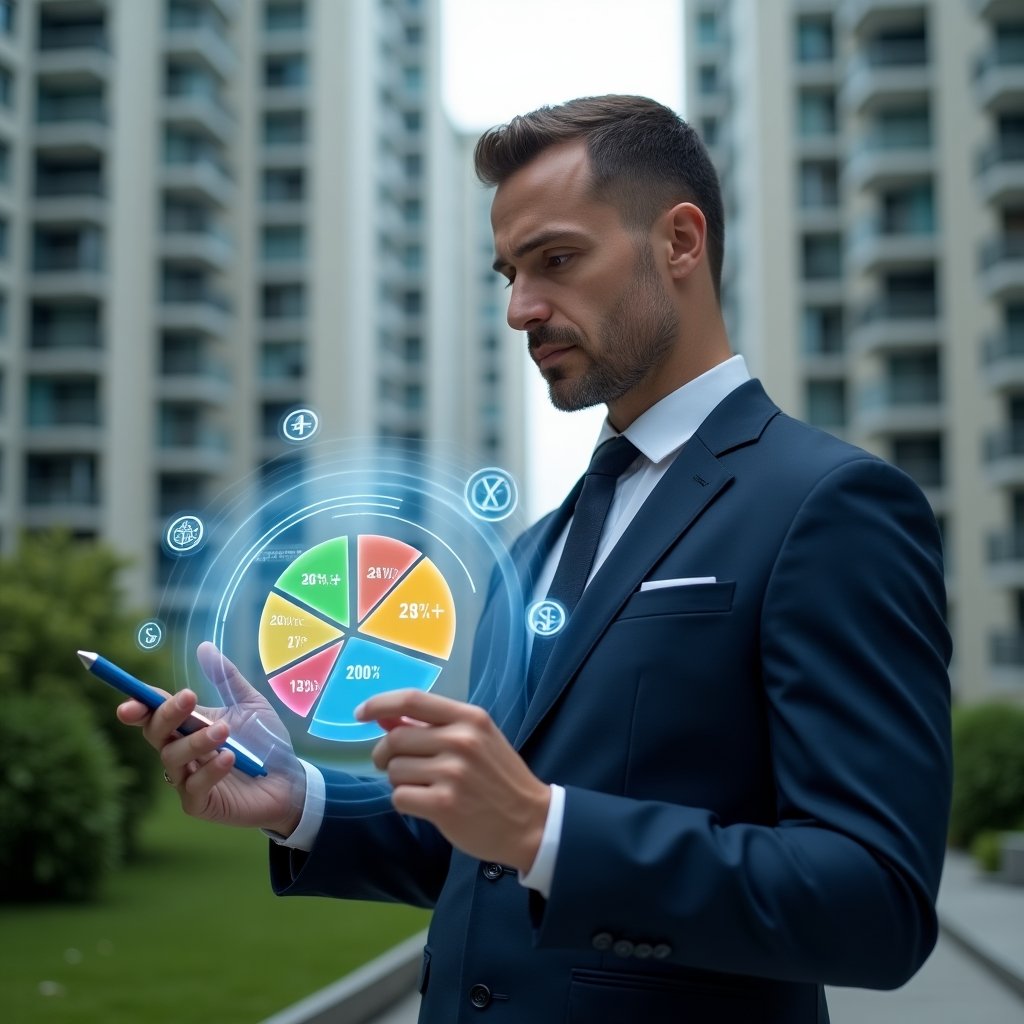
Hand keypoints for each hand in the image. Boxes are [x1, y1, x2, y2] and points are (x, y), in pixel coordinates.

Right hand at [116, 642, 304, 834]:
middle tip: (189, 698)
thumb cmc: (267, 741)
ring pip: (172, 759)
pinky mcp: (199, 803)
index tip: (131, 699)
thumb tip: (205, 646)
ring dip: (196, 741)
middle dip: (167, 714)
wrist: (290, 779)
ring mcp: (187, 779)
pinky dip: (209, 771)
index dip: (139, 705)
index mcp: (188, 726)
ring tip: (225, 731)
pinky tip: (229, 758)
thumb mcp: (250, 703)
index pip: (154, 713)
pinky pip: (193, 787)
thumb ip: (227, 678)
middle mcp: (181, 751)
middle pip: (155, 733)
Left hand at [358, 690, 550, 871]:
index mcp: (469, 718)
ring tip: (424, 787)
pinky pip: (399, 797)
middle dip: (385, 754)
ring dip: (399, 781)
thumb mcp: (477, 739)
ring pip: (394, 770)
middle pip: (395, 738)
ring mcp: (452, 773)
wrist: (531, 821)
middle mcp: (460, 740)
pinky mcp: (443, 805)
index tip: (360, 713)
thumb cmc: (499, 777)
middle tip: (396, 765)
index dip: (379, 703)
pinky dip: (405, 802)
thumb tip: (384, 716)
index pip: (412, 699)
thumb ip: (434, 725)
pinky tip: (426, 805)